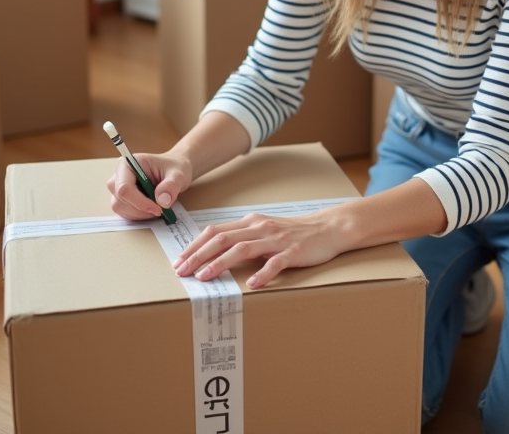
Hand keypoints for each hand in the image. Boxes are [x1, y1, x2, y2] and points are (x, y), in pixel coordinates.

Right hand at [107, 152, 192, 219]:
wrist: (173, 171)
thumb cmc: (173, 168)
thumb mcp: (178, 175)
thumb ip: (171, 186)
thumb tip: (162, 201)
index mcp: (128, 164)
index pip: (125, 188)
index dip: (140, 202)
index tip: (158, 209)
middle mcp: (118, 175)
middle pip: (120, 199)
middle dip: (141, 208)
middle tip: (161, 208)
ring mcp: (117, 188)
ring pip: (120, 208)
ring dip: (140, 213)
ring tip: (157, 205)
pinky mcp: (120, 199)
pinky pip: (124, 213)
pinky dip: (139, 215)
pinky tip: (151, 208)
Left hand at [173, 210, 348, 288]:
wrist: (329, 228)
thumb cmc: (295, 232)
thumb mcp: (265, 230)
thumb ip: (244, 238)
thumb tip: (215, 251)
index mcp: (251, 223)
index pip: (215, 231)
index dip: (195, 246)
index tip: (179, 261)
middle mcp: (260, 228)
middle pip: (223, 239)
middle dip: (199, 255)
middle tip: (182, 271)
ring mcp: (277, 239)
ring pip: (243, 249)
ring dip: (220, 263)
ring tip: (205, 277)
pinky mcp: (293, 251)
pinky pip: (275, 263)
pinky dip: (263, 273)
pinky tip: (252, 285)